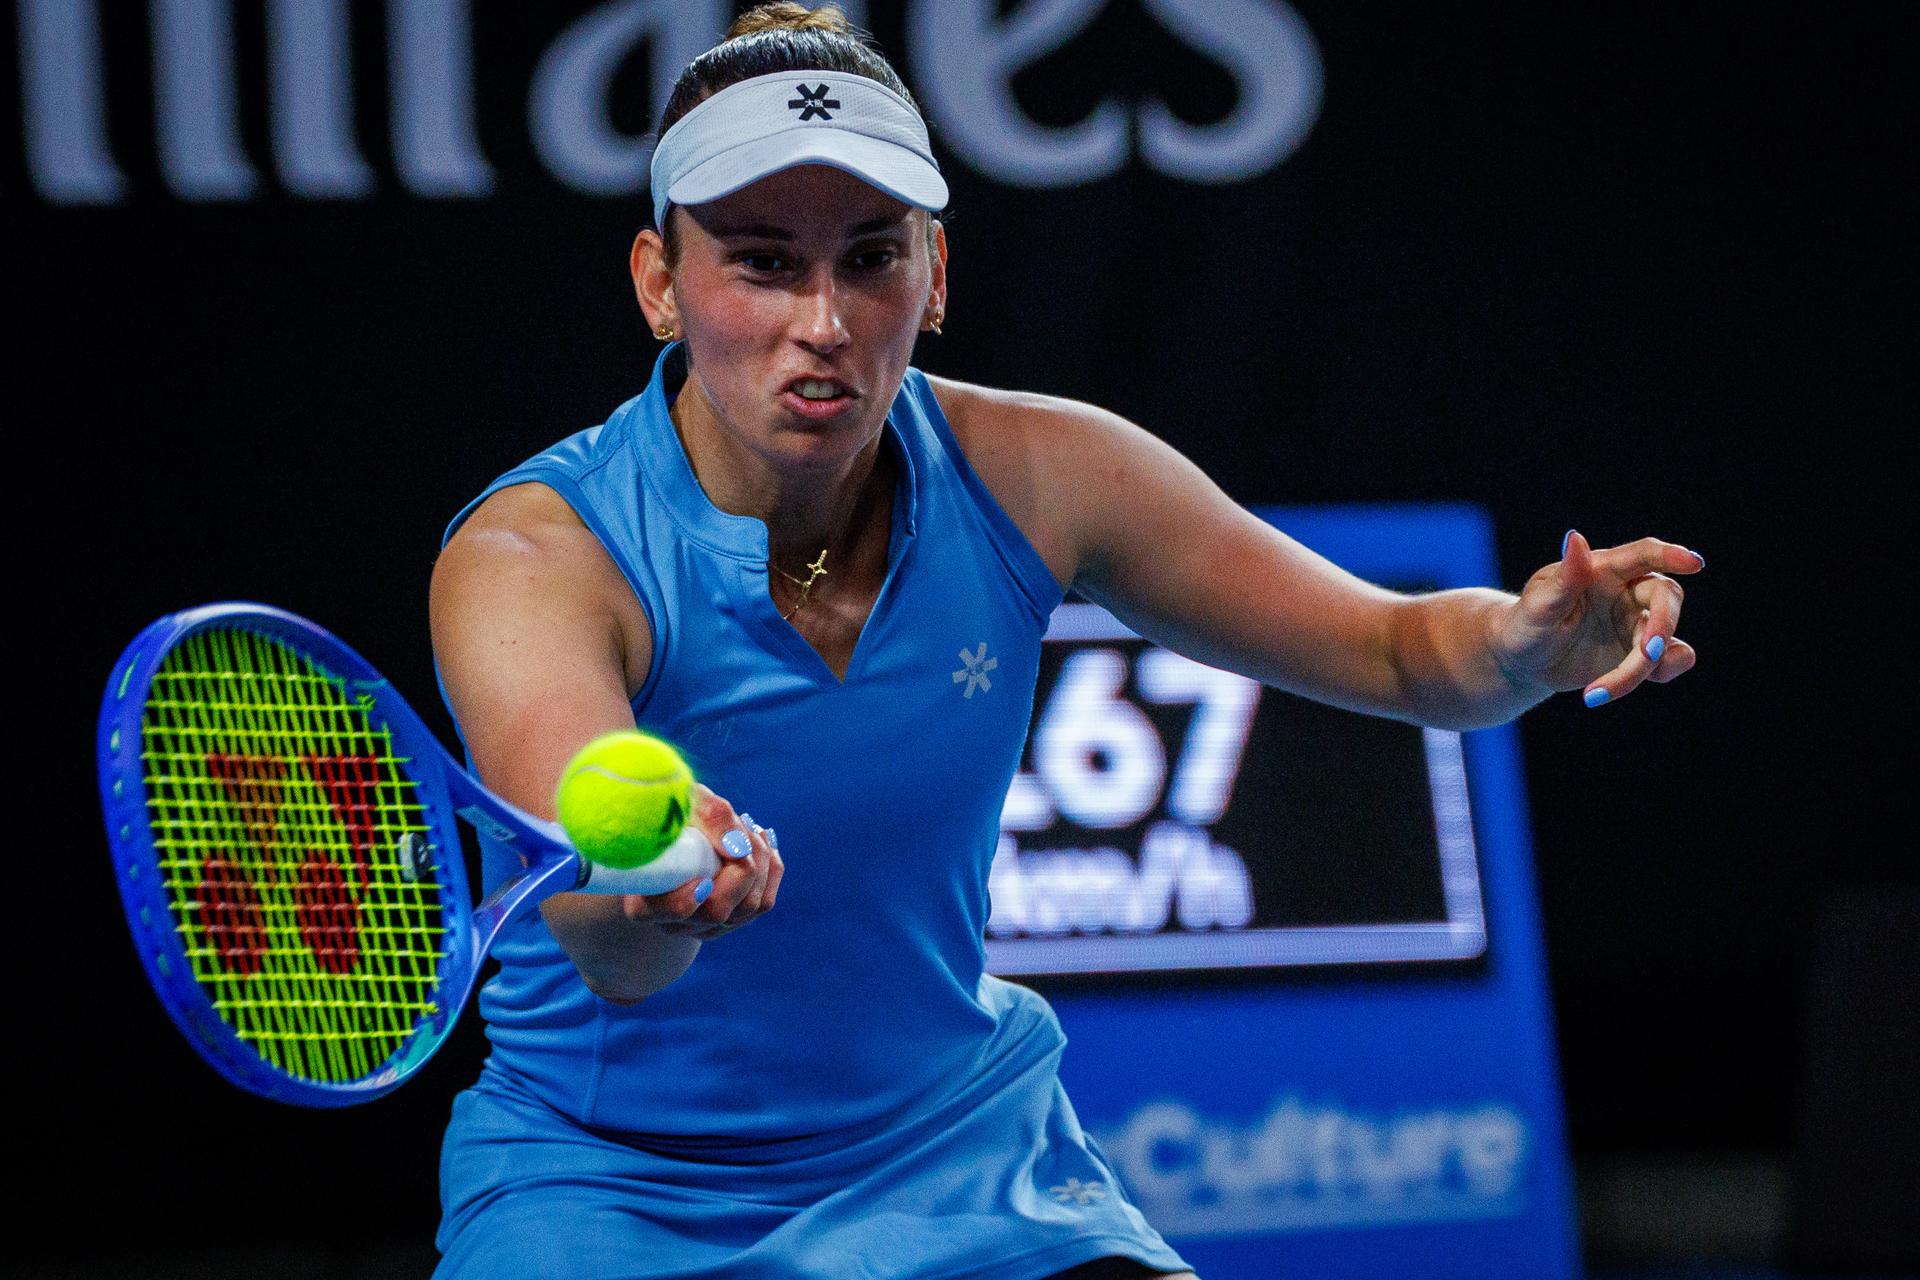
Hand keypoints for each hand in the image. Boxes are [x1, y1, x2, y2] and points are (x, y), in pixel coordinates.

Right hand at [611, 783, 783, 939]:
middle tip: (740, 826)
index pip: (664, 914)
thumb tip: (739, 847)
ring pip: (747, 908)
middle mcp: (674, 924)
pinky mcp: (734, 920)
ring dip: (759, 861)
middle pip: (716, 912)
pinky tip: (762, 840)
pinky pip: (764, 903)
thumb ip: (707, 816)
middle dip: (740, 868)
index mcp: (643, 904)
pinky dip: (770, 868)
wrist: (673, 832)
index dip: (684, 902)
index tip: (700, 878)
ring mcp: (706, 927)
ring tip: (749, 827)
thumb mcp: (683, 803)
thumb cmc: (672, 814)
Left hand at [1493, 531, 1703, 707]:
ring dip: (1643, 667)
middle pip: (1667, 597)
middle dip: (1663, 625)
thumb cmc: (1525, 624)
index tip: (1694, 564)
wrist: (1523, 662)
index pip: (1643, 554)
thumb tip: (1575, 538)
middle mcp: (1628, 592)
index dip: (1670, 555)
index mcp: (1603, 570)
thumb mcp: (1538, 606)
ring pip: (1665, 640)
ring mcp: (1637, 623)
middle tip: (1647, 653)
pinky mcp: (1641, 653)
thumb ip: (1563, 578)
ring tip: (1595, 692)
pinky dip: (1659, 675)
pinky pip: (1668, 661)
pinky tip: (1615, 689)